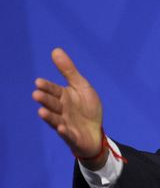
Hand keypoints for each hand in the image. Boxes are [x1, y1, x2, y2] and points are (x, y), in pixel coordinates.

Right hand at [33, 48, 104, 165]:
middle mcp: (62, 110)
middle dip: (45, 100)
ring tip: (41, 111)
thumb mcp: (81, 86)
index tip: (38, 82)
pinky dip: (65, 132)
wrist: (95, 132)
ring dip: (49, 116)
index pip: (53, 90)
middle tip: (36, 94)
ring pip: (56, 120)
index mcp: (63, 97)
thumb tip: (55, 50)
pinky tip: (62, 128)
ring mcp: (66, 124)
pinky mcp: (73, 137)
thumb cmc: (86, 108)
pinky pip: (68, 135)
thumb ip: (69, 71)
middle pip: (53, 104)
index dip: (47, 87)